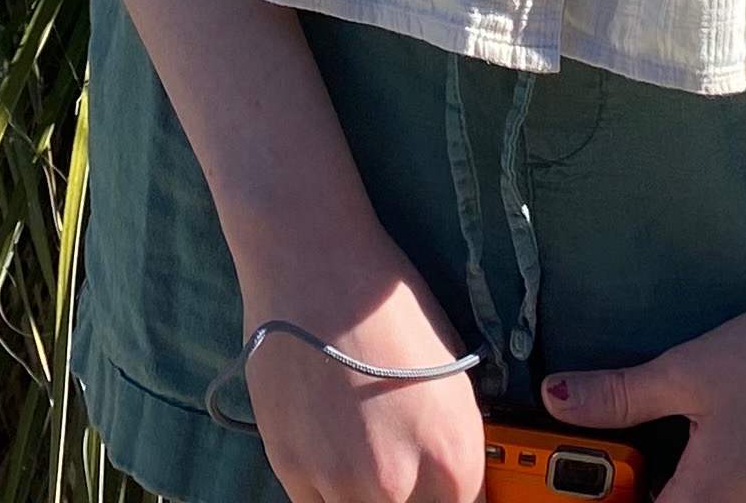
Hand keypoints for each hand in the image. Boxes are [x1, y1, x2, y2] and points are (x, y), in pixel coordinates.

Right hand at [234, 262, 488, 502]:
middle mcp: (401, 483)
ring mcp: (341, 481)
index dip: (448, 500)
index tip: (435, 491)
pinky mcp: (291, 468)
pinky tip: (326, 447)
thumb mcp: (452, 378)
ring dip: (361, 496)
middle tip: (391, 466)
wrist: (317, 266)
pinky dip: (322, 487)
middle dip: (406, 499)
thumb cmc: (388, 308)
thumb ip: (451, 444)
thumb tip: (449, 482)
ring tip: (356, 454)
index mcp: (454, 459)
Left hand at [537, 293, 745, 502]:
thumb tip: (557, 398)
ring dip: (690, 492)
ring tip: (674, 457)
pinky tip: (728, 452)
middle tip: (626, 462)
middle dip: (647, 495)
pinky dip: (733, 491)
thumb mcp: (690, 371)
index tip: (592, 482)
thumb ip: (620, 395)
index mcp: (708, 501)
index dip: (609, 501)